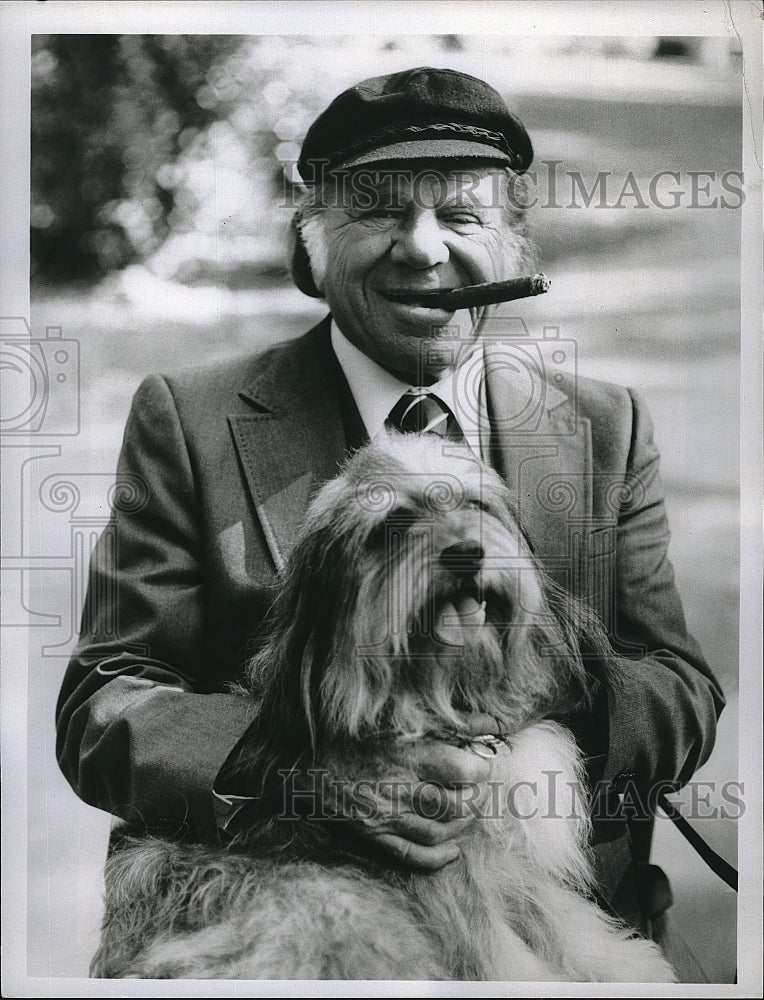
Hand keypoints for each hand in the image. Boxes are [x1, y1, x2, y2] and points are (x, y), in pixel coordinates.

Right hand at [336, 712, 500, 870]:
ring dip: (464, 824)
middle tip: (480, 786)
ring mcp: (387, 817)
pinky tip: (452, 849)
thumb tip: (490, 723)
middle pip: (457, 804)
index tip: (483, 761)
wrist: (308, 766)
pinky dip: (438, 857)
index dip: (482, 768)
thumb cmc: (356, 735)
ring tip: (469, 809)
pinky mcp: (376, 836)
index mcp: (408, 756)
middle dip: (478, 797)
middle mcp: (400, 789)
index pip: (463, 770)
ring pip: (440, 832)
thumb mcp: (401, 718)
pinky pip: (413, 855)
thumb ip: (450, 720)